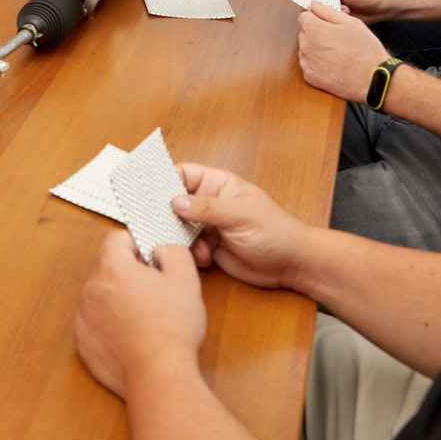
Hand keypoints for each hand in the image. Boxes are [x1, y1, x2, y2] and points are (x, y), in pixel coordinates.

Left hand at [74, 230, 206, 398]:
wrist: (159, 376)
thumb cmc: (172, 329)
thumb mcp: (185, 278)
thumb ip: (173, 251)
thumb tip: (161, 249)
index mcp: (111, 268)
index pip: (116, 239)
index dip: (137, 244)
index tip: (152, 259)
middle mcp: (90, 290)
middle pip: (107, 268)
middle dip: (129, 273)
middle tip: (155, 290)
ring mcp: (83, 318)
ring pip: (100, 296)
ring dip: (118, 299)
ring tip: (145, 317)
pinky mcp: (83, 342)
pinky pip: (95, 323)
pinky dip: (110, 325)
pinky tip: (132, 336)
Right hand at [174, 164, 313, 290]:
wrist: (291, 265)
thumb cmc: (275, 231)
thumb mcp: (240, 215)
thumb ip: (207, 208)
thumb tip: (175, 201)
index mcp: (217, 184)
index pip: (182, 174)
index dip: (164, 181)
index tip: (149, 193)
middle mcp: (208, 202)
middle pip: (174, 202)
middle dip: (168, 215)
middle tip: (163, 226)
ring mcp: (207, 225)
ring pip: (177, 227)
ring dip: (181, 238)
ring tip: (196, 247)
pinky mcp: (208, 247)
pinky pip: (187, 247)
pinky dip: (191, 253)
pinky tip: (207, 258)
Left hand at [297, 3, 389, 101]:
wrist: (372, 79)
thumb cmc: (364, 50)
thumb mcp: (351, 23)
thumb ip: (328, 11)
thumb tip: (314, 5)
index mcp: (314, 29)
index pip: (304, 17)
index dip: (316, 17)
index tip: (326, 23)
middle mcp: (305, 46)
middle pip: (305, 33)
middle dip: (316, 33)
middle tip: (336, 39)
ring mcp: (306, 63)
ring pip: (306, 49)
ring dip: (316, 48)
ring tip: (337, 53)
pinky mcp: (310, 77)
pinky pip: (309, 65)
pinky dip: (317, 64)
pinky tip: (333, 64)